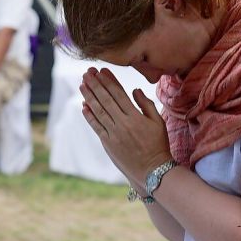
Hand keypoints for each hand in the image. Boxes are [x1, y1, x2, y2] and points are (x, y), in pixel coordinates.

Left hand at [79, 67, 172, 185]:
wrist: (152, 170)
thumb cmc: (158, 145)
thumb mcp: (158, 122)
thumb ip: (146, 105)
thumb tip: (135, 90)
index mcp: (135, 116)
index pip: (119, 94)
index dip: (109, 81)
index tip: (102, 71)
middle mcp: (123, 123)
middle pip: (106, 99)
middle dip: (95, 84)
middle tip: (87, 73)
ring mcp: (114, 134)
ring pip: (98, 111)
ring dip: (89, 97)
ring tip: (82, 85)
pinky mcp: (108, 144)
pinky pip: (96, 127)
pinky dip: (89, 116)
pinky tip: (84, 106)